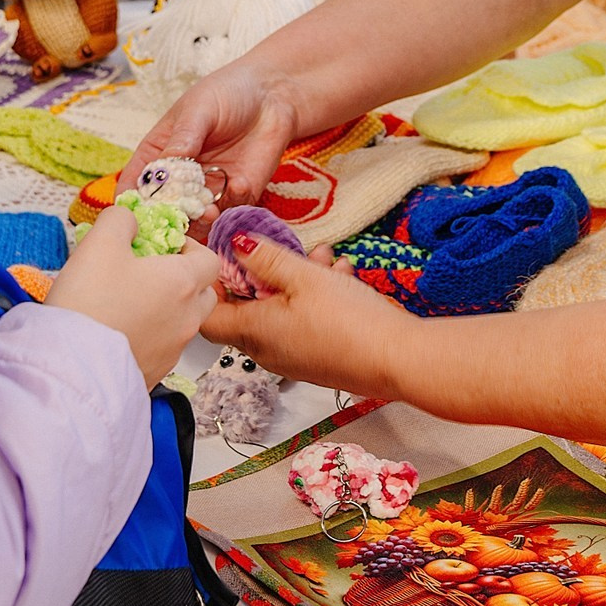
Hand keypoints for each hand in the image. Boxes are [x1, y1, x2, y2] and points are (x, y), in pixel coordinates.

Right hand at [45, 206, 221, 386]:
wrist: (71, 367)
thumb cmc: (88, 303)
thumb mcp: (98, 243)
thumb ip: (120, 220)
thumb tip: (130, 220)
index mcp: (182, 282)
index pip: (210, 259)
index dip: (189, 248)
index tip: (163, 246)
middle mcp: (187, 318)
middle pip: (204, 293)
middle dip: (184, 280)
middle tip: (150, 274)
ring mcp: (174, 349)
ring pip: (184, 322)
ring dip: (167, 309)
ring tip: (130, 303)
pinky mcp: (156, 373)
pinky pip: (163, 347)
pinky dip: (151, 336)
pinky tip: (120, 331)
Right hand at [122, 55, 311, 210]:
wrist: (274, 96)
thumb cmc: (228, 93)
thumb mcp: (199, 109)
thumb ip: (183, 138)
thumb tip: (165, 168)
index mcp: (159, 154)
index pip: (135, 184)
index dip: (131, 203)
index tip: (134, 215)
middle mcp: (180, 178)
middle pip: (163, 210)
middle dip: (169, 218)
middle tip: (179, 216)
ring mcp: (208, 189)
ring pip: (195, 220)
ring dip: (200, 221)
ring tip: (209, 211)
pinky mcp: (236, 196)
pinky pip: (229, 212)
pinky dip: (232, 206)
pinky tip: (239, 185)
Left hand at [202, 234, 409, 394]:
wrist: (397, 360)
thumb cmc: (348, 321)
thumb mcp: (304, 277)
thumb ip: (265, 259)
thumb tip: (235, 244)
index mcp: (253, 332)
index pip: (208, 315)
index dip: (208, 284)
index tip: (218, 255)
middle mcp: (266, 350)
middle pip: (246, 308)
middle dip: (262, 272)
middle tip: (277, 248)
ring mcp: (292, 357)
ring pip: (279, 310)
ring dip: (295, 280)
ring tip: (322, 256)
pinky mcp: (316, 358)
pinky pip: (301, 322)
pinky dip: (312, 298)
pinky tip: (340, 276)